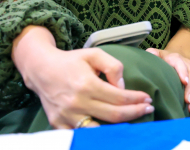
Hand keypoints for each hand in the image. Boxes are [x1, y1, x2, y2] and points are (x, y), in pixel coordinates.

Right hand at [13, 27, 153, 128]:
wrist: (41, 69)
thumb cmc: (71, 61)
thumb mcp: (94, 54)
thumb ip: (113, 66)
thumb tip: (122, 86)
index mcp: (87, 84)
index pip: (119, 97)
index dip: (136, 100)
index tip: (147, 99)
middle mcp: (76, 103)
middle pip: (114, 115)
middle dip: (135, 113)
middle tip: (148, 109)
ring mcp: (66, 116)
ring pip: (98, 131)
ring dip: (119, 128)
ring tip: (133, 122)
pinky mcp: (58, 124)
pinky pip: (81, 135)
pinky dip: (97, 135)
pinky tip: (110, 130)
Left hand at [146, 48, 189, 113]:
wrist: (174, 56)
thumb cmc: (161, 58)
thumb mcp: (155, 53)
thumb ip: (151, 53)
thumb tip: (149, 55)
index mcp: (175, 58)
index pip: (180, 64)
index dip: (183, 72)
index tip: (184, 82)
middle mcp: (187, 64)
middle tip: (187, 101)